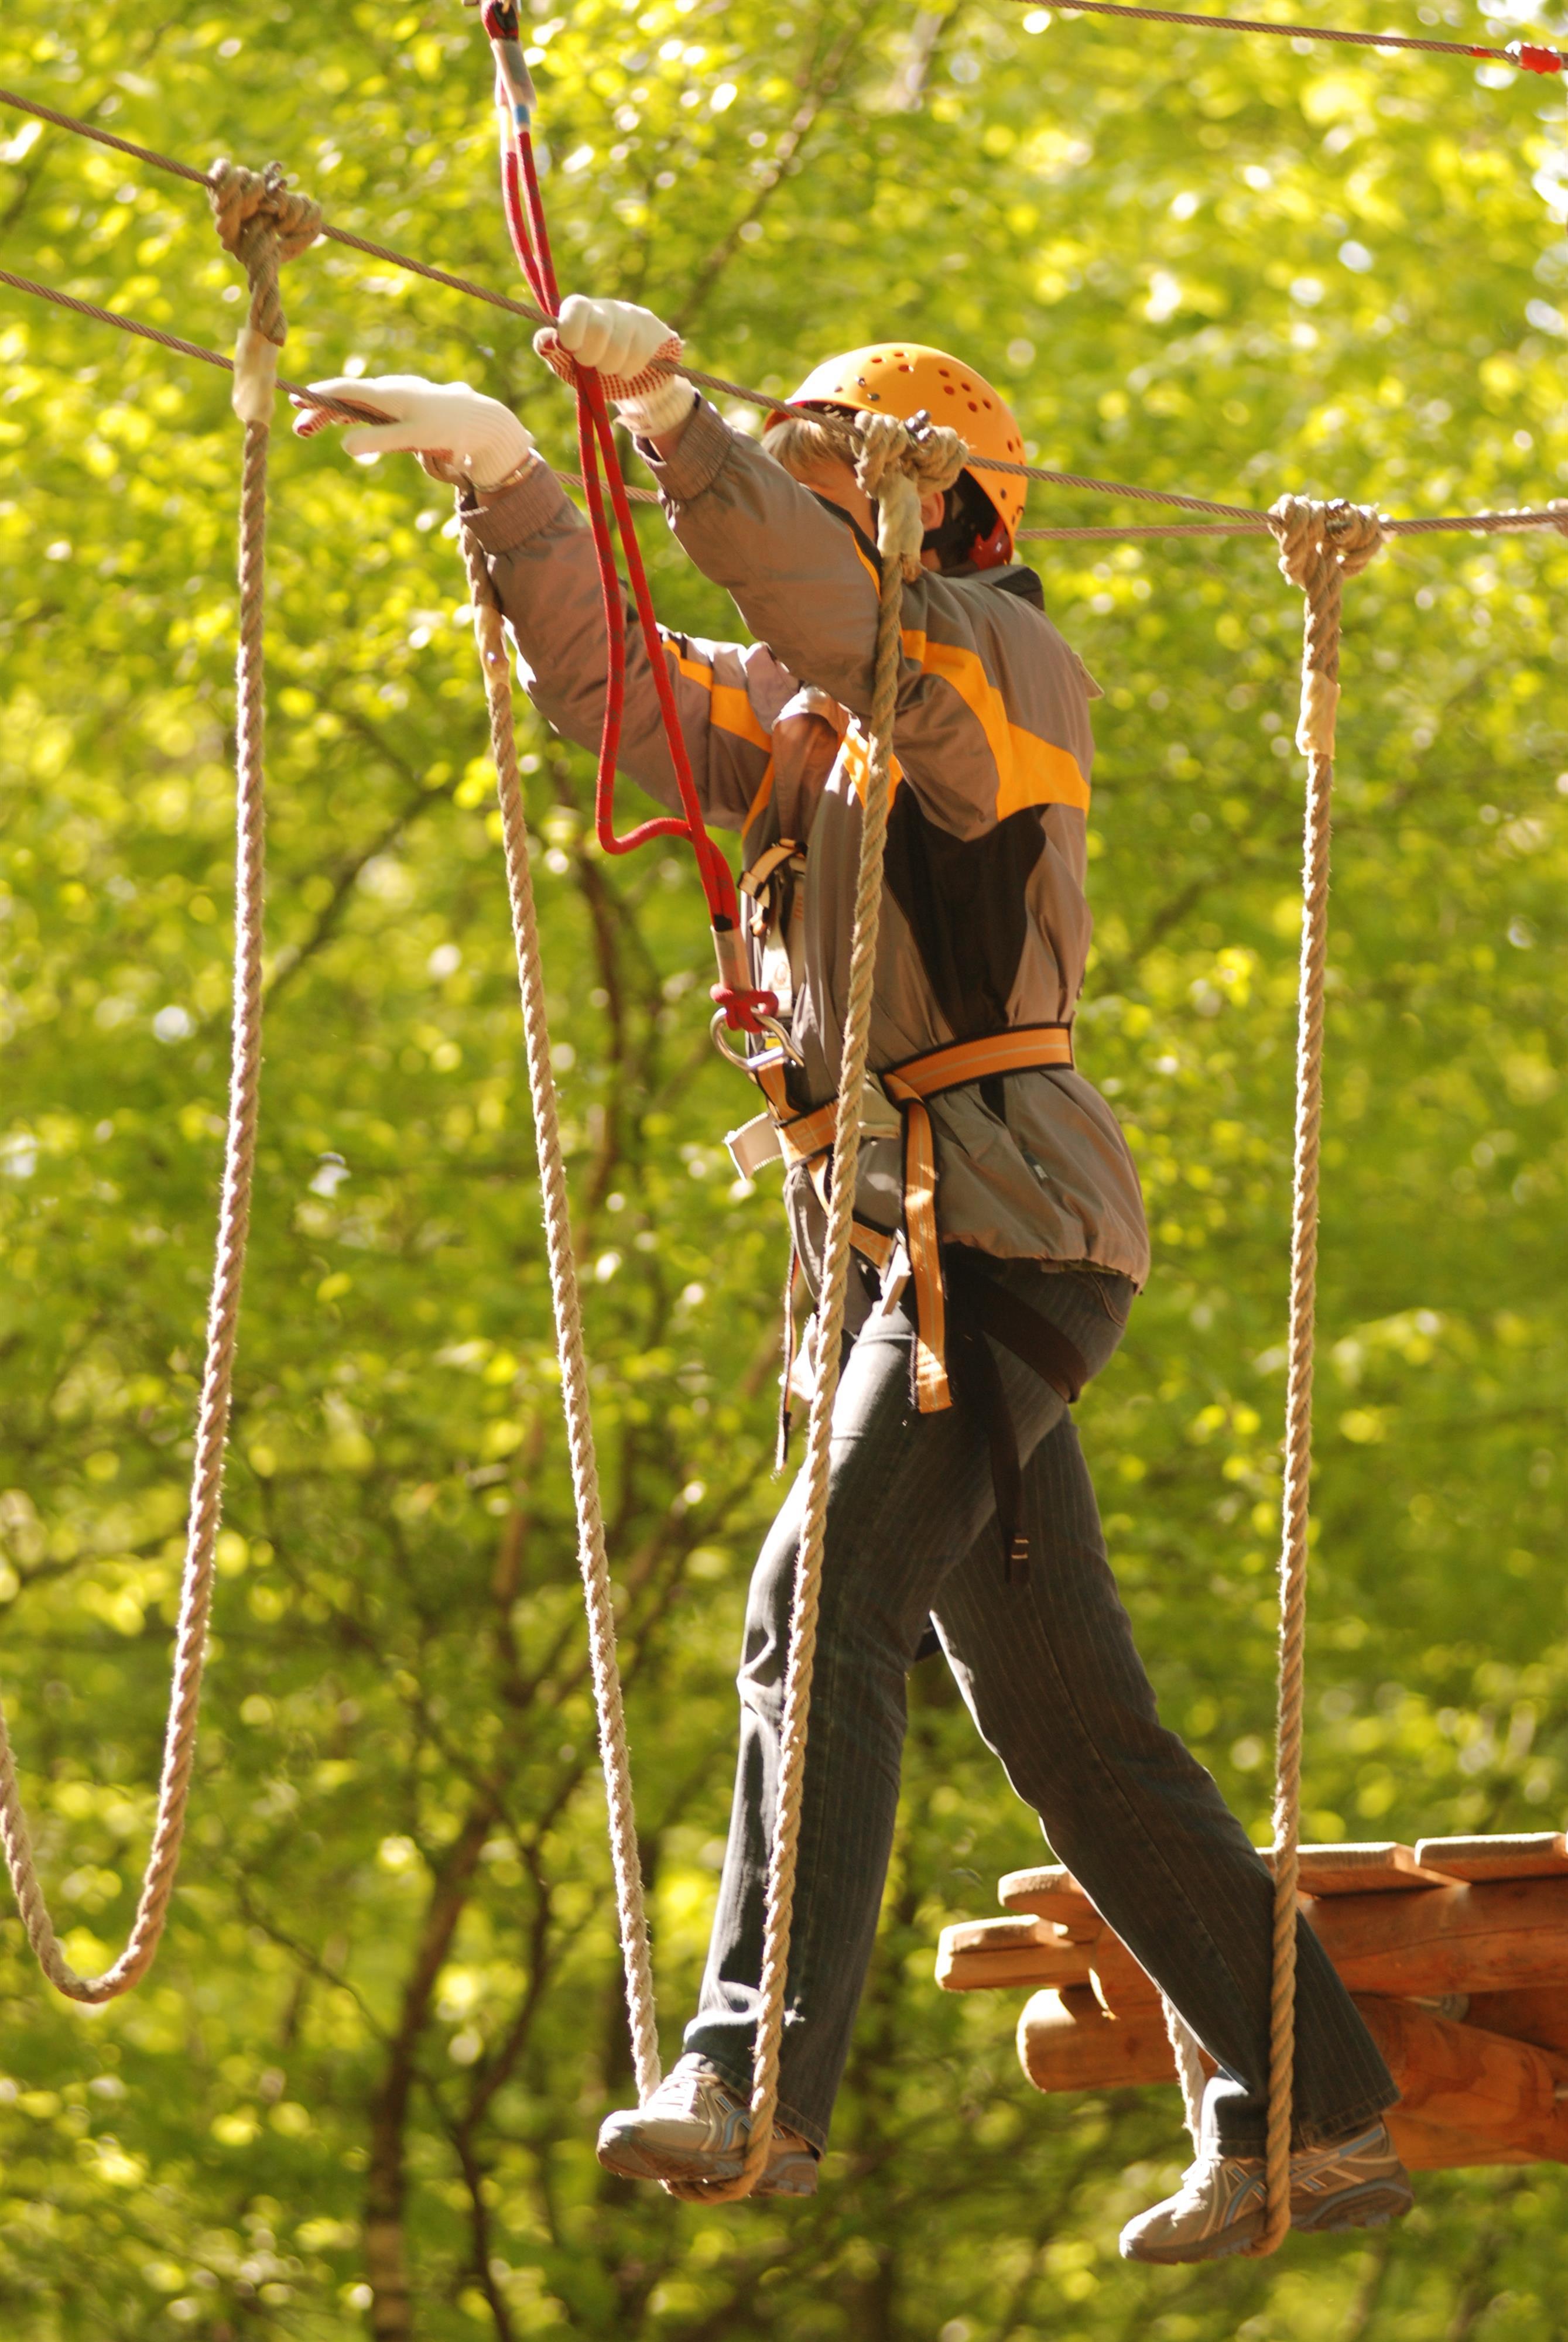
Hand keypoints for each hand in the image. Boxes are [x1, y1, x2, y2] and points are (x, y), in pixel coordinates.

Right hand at [293, 374, 533, 490]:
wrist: (485, 424)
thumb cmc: (451, 429)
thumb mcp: (414, 438)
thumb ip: (380, 441)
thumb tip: (346, 447)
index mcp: (390, 393)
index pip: (346, 391)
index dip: (319, 396)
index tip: (296, 400)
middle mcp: (392, 391)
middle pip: (348, 398)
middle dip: (322, 411)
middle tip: (300, 429)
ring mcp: (400, 398)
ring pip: (360, 404)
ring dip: (336, 414)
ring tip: (313, 427)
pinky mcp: (408, 408)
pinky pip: (375, 409)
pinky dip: (356, 416)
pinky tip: (346, 422)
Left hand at [535, 296, 693, 439]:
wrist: (631, 376)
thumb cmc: (591, 367)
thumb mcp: (567, 363)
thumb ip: (553, 351)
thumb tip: (543, 341)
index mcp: (581, 309)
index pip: (575, 307)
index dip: (571, 331)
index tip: (572, 349)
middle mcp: (607, 306)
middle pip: (599, 328)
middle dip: (591, 356)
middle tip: (591, 363)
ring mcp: (632, 316)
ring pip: (620, 346)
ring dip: (611, 368)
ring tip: (609, 368)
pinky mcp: (653, 329)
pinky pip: (639, 355)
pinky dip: (629, 370)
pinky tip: (627, 368)